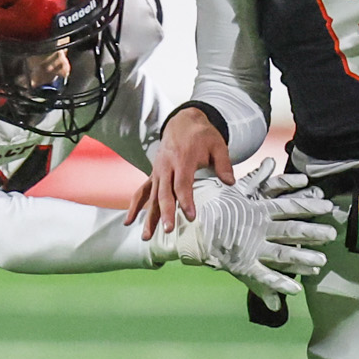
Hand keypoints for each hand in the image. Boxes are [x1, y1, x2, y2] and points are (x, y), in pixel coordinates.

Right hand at [125, 106, 232, 238]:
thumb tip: (230, 182)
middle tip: (169, 229)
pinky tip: (128, 222)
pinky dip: (134, 206)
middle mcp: (166, 166)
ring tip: (146, 236)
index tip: (191, 216)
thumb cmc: (202, 135)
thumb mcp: (218, 144)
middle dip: (165, 212)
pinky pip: (141, 192)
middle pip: (164, 193)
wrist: (182, 121)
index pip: (182, 183)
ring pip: (151, 196)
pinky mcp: (153, 175)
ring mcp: (157, 172)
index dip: (186, 200)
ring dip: (149, 216)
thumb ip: (224, 163)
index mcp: (182, 159)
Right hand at [162, 158, 336, 297]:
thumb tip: (271, 162)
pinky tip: (294, 290)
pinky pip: (263, 275)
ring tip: (321, 264)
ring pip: (282, 253)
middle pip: (292, 229)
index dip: (309, 205)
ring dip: (303, 259)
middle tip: (333, 234)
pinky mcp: (240, 262)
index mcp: (257, 209)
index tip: (327, 205)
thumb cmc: (209, 204)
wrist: (183, 224)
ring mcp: (250, 245)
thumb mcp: (234, 189)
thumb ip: (256, 177)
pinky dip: (279, 283)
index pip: (289, 206)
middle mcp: (257, 226)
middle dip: (313, 232)